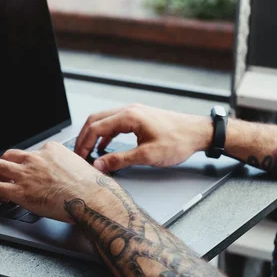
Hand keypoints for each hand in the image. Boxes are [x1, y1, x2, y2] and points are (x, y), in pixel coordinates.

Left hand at [0, 142, 118, 222]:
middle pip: (11, 155)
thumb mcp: (81, 165)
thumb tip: (72, 173)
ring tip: (4, 185)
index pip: (34, 152)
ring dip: (0, 176)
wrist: (91, 198)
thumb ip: (69, 166)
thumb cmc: (92, 186)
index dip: (32, 165)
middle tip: (12, 176)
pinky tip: (4, 199)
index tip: (34, 173)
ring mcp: (26, 173)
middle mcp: (36, 158)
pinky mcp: (20, 191)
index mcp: (51, 150)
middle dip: (10, 165)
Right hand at [74, 104, 212, 172]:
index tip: (79, 158)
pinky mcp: (139, 118)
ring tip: (88, 152)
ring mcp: (134, 112)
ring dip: (93, 135)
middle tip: (79, 154)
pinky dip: (105, 134)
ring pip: (104, 120)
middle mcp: (129, 110)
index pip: (95, 127)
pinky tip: (104, 147)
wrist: (198, 133)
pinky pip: (115, 123)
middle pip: (95, 120)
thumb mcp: (147, 156)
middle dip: (84, 137)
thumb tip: (99, 165)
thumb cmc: (178, 141)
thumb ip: (120, 160)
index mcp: (129, 116)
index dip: (83, 143)